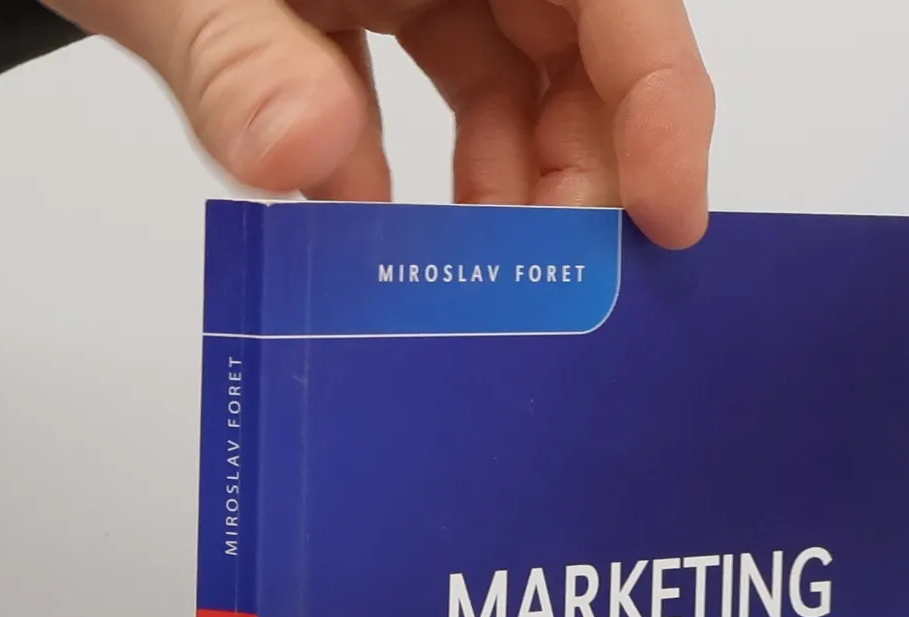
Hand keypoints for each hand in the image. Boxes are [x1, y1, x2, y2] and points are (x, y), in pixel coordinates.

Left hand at [47, 1, 712, 247]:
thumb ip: (239, 59)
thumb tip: (314, 160)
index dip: (662, 99)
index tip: (669, 219)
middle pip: (577, 43)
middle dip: (580, 168)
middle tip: (553, 282)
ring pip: (510, 76)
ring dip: (499, 186)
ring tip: (467, 278)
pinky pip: (425, 89)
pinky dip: (406, 168)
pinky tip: (369, 230)